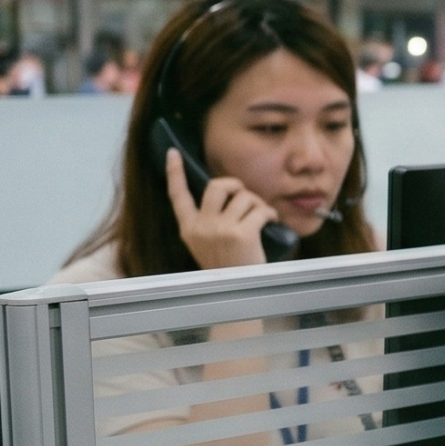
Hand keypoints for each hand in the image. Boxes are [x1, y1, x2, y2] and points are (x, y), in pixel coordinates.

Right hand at [164, 148, 277, 270]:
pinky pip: (260, 210)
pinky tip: (271, 221)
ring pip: (243, 197)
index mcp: (188, 228)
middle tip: (245, 196)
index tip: (173, 153)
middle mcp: (201, 226)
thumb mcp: (206, 244)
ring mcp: (220, 229)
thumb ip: (209, 221)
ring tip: (261, 216)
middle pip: (216, 186)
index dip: (175, 172)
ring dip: (257, 203)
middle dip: (235, 184)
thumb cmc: (228, 267)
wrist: (236, 292)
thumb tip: (229, 196)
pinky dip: (270, 213)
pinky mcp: (241, 234)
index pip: (177, 195)